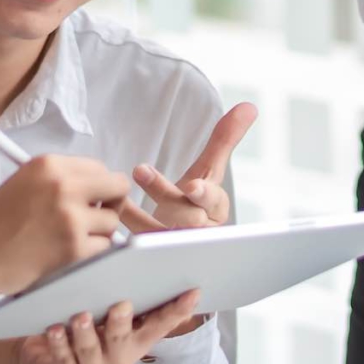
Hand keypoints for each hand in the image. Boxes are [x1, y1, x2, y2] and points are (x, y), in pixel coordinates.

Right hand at [0, 153, 131, 294]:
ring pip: (112, 221)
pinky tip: (67, 254)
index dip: (99, 186)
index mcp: (50, 164)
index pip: (100, 168)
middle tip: (94, 218)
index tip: (91, 199)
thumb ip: (61, 179)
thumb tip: (98, 188)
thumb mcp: (25, 182)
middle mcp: (63, 185)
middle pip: (118, 187)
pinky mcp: (72, 247)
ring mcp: (70, 216)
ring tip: (70, 239)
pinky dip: (90, 253)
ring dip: (98, 233)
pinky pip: (104, 247)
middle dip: (111, 204)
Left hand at [0, 291, 201, 363]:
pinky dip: (59, 344)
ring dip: (85, 333)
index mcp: (134, 345)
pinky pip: (63, 361)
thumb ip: (125, 302)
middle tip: (120, 306)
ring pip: (91, 352)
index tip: (192, 292)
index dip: (176, 312)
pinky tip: (55, 329)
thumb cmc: (77, 330)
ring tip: (80, 316)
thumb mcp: (103, 316)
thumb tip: (139, 267)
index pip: (159, 327)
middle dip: (121, 324)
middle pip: (123, 342)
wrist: (38, 359)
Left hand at [120, 102, 257, 234]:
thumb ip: (224, 140)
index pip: (214, 201)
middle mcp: (200, 231)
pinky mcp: (154, 256)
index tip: (193, 187)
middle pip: (188, 218)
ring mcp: (176, 247)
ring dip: (138, 212)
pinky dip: (125, 228)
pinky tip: (114, 209)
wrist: (180, 239)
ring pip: (160, 234)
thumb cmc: (195, 202)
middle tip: (140, 170)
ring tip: (120, 194)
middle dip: (165, 194)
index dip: (204, 194)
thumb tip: (249, 106)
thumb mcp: (209, 171)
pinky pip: (138, 245)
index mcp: (216, 210)